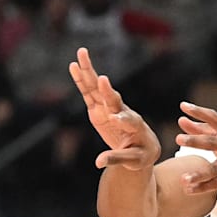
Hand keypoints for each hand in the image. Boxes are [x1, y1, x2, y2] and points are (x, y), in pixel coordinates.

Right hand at [69, 47, 159, 169]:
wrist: (142, 147)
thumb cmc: (140, 154)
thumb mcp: (132, 160)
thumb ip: (116, 158)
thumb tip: (99, 162)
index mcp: (134, 126)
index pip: (128, 120)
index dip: (122, 118)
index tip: (115, 118)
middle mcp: (122, 112)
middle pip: (113, 98)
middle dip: (107, 90)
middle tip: (102, 79)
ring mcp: (109, 108)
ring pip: (98, 89)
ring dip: (90, 72)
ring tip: (82, 54)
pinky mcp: (99, 108)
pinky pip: (89, 92)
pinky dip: (82, 80)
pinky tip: (74, 66)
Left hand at [174, 102, 216, 194]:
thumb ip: (202, 129)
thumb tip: (180, 120)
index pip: (214, 118)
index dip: (199, 111)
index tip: (184, 106)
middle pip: (213, 142)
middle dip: (196, 140)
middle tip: (178, 139)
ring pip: (216, 168)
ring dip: (199, 174)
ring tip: (183, 178)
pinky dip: (203, 187)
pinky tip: (188, 189)